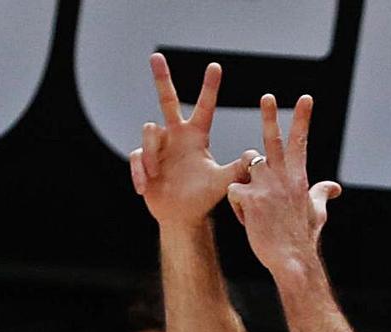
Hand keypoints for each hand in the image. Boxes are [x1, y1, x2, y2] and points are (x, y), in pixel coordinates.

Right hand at [129, 53, 249, 227]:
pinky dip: (139, 171)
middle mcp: (176, 136)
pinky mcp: (143, 161)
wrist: (180, 217)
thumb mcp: (223, 182)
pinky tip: (145, 186)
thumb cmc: (203, 198)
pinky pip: (136, 156)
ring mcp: (158, 148)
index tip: (215, 66)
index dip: (209, 87)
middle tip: (155, 56)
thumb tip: (255, 155)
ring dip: (151, 153)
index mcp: (196, 137)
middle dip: (162, 78)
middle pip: (167, 101)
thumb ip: (238, 168)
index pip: (204, 107)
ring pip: (148, 132)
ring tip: (156, 174)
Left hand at [225, 94, 341, 279]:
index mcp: (299, 178)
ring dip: (246, 188)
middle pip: (273, 141)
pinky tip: (249, 221)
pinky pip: (234, 192)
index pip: (301, 142)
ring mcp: (268, 186)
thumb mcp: (316, 213)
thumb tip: (335, 187)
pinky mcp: (251, 198)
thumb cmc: (302, 238)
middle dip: (270, 117)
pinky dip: (238, 207)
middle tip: (267, 97)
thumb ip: (321, 194)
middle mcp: (284, 177)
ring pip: (246, 170)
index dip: (302, 119)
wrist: (291, 259)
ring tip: (257, 213)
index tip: (305, 98)